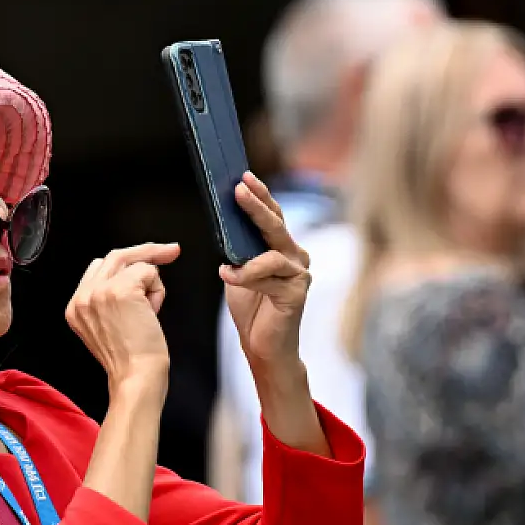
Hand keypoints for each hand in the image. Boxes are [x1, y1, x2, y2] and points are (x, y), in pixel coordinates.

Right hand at [66, 243, 180, 393]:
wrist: (135, 378)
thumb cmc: (130, 360)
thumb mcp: (107, 326)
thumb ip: (108, 300)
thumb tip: (135, 273)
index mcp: (75, 307)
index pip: (98, 268)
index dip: (125, 265)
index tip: (145, 263)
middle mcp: (83, 296)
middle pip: (115, 256)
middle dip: (147, 252)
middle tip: (171, 251)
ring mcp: (100, 291)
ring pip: (134, 263)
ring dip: (151, 284)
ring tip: (149, 312)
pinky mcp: (120, 289)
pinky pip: (149, 271)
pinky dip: (157, 291)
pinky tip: (151, 314)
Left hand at [221, 172, 312, 372]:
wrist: (264, 347)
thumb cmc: (253, 310)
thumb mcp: (239, 272)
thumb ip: (238, 250)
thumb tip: (225, 224)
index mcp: (283, 248)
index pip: (272, 215)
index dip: (259, 195)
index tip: (243, 176)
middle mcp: (295, 256)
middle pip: (276, 224)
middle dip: (256, 205)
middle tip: (238, 188)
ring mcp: (299, 274)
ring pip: (273, 252)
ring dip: (247, 256)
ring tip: (225, 264)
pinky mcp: (296, 293)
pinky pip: (269, 277)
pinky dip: (247, 276)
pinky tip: (230, 276)